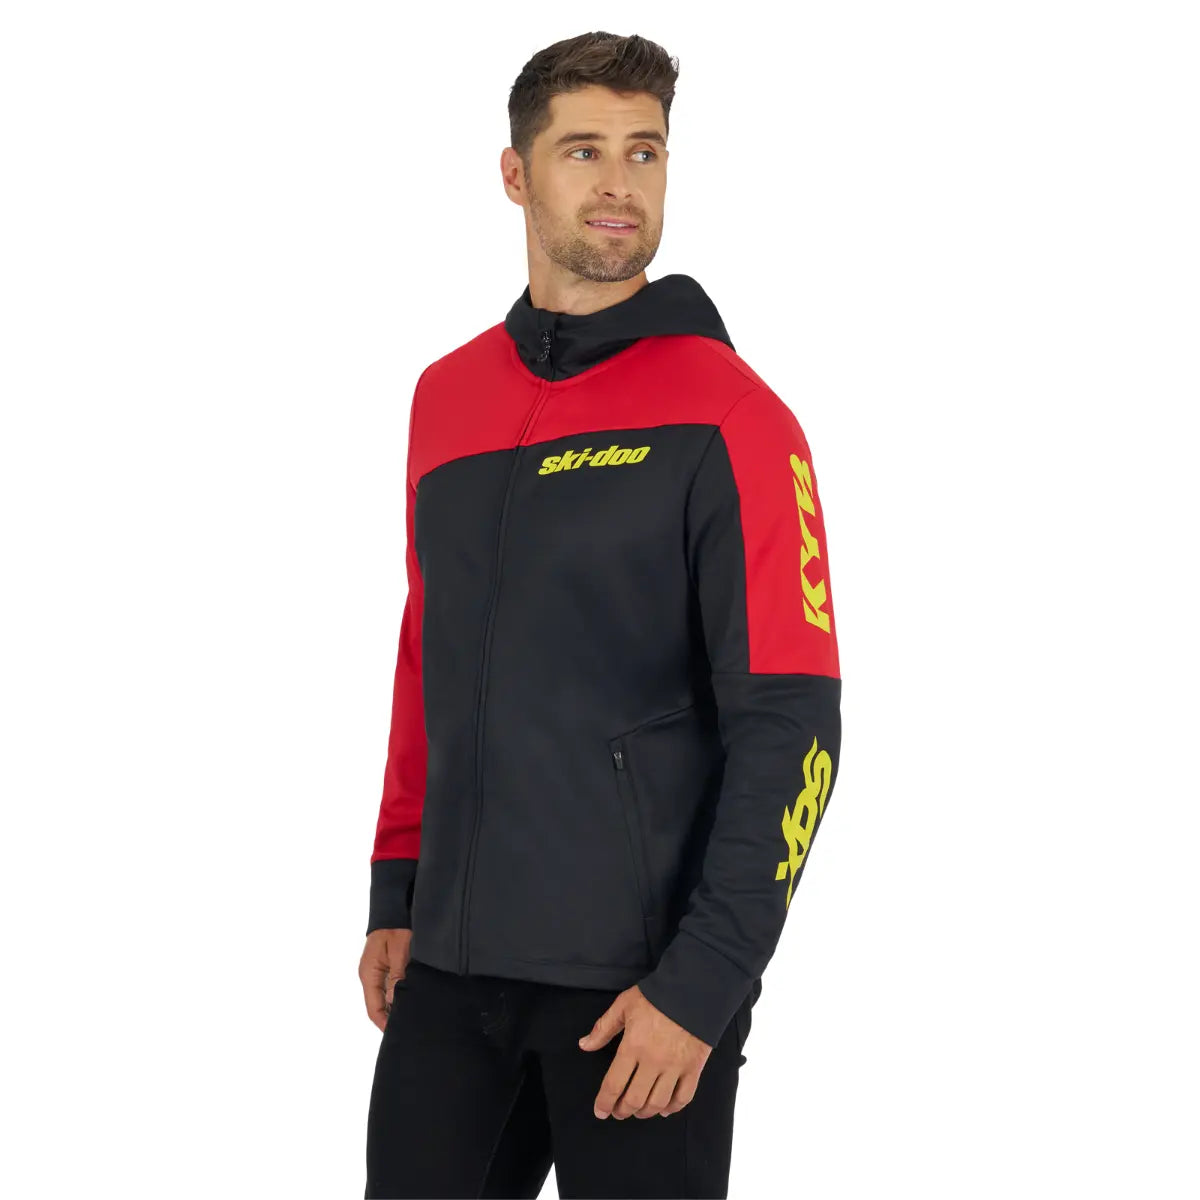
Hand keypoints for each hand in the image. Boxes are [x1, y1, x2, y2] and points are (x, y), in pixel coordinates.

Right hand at [359, 928, 412, 1031]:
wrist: (394, 906)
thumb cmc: (395, 926)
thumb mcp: (399, 950)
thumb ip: (397, 975)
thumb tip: (395, 1001)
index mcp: (369, 974)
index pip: (373, 1008)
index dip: (385, 1024)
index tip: (399, 1033)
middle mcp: (370, 975)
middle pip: (379, 1005)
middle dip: (392, 1017)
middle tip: (411, 1025)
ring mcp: (377, 971)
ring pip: (385, 997)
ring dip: (396, 1005)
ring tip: (413, 1014)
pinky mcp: (385, 966)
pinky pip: (390, 986)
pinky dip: (398, 994)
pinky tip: (411, 997)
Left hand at [578, 985, 711, 1119]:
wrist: (692, 989)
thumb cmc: (655, 996)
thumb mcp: (624, 1006)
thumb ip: (603, 1028)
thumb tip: (584, 1045)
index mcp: (633, 1046)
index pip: (614, 1084)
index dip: (604, 1102)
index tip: (600, 1112)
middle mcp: (653, 1062)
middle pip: (635, 1099)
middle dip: (622, 1110)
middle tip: (618, 1112)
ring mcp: (675, 1067)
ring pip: (657, 1103)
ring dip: (645, 1112)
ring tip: (638, 1111)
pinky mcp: (694, 1068)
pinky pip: (684, 1097)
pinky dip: (673, 1108)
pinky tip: (665, 1109)